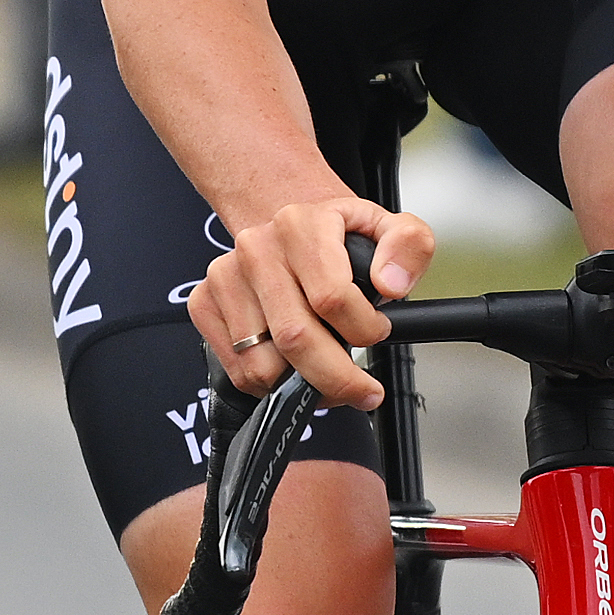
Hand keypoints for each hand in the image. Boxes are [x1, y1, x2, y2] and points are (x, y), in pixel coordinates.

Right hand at [192, 185, 428, 411]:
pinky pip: (238, 370)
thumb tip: (391, 285)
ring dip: (301, 384)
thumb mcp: (390, 227)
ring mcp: (225, 277)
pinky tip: (292, 366)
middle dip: (337, 378)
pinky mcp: (204, 303)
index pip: (332, 298)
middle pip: (295, 339)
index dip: (364, 330)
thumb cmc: (338, 237)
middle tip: (362, 390)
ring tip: (325, 369)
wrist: (289, 229)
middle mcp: (255, 248)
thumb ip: (409, 246)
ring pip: (263, 365)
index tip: (377, 333)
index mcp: (300, 224)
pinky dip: (270, 384)